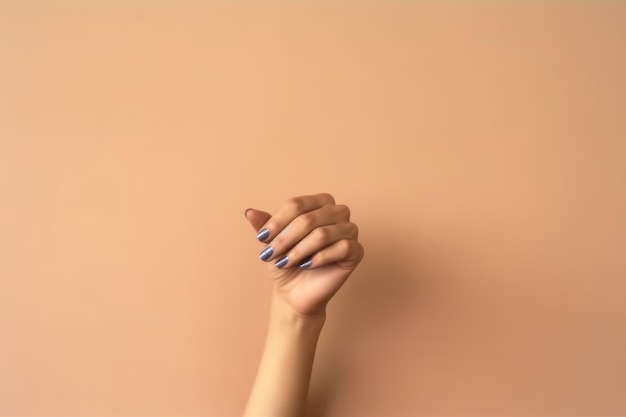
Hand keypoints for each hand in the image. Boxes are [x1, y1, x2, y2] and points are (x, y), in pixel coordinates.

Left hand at [245, 193, 363, 317]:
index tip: (261, 239)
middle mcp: (338, 212)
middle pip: (309, 219)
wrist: (295, 292)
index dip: (277, 222)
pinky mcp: (357, 251)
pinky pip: (341, 248)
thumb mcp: (271, 242)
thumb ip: (264, 225)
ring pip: (323, 234)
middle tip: (271, 255)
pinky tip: (307, 265)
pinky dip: (319, 258)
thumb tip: (250, 212)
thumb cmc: (286, 261)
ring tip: (286, 262)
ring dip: (299, 250)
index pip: (297, 205)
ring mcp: (350, 231)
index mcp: (319, 203)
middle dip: (286, 239)